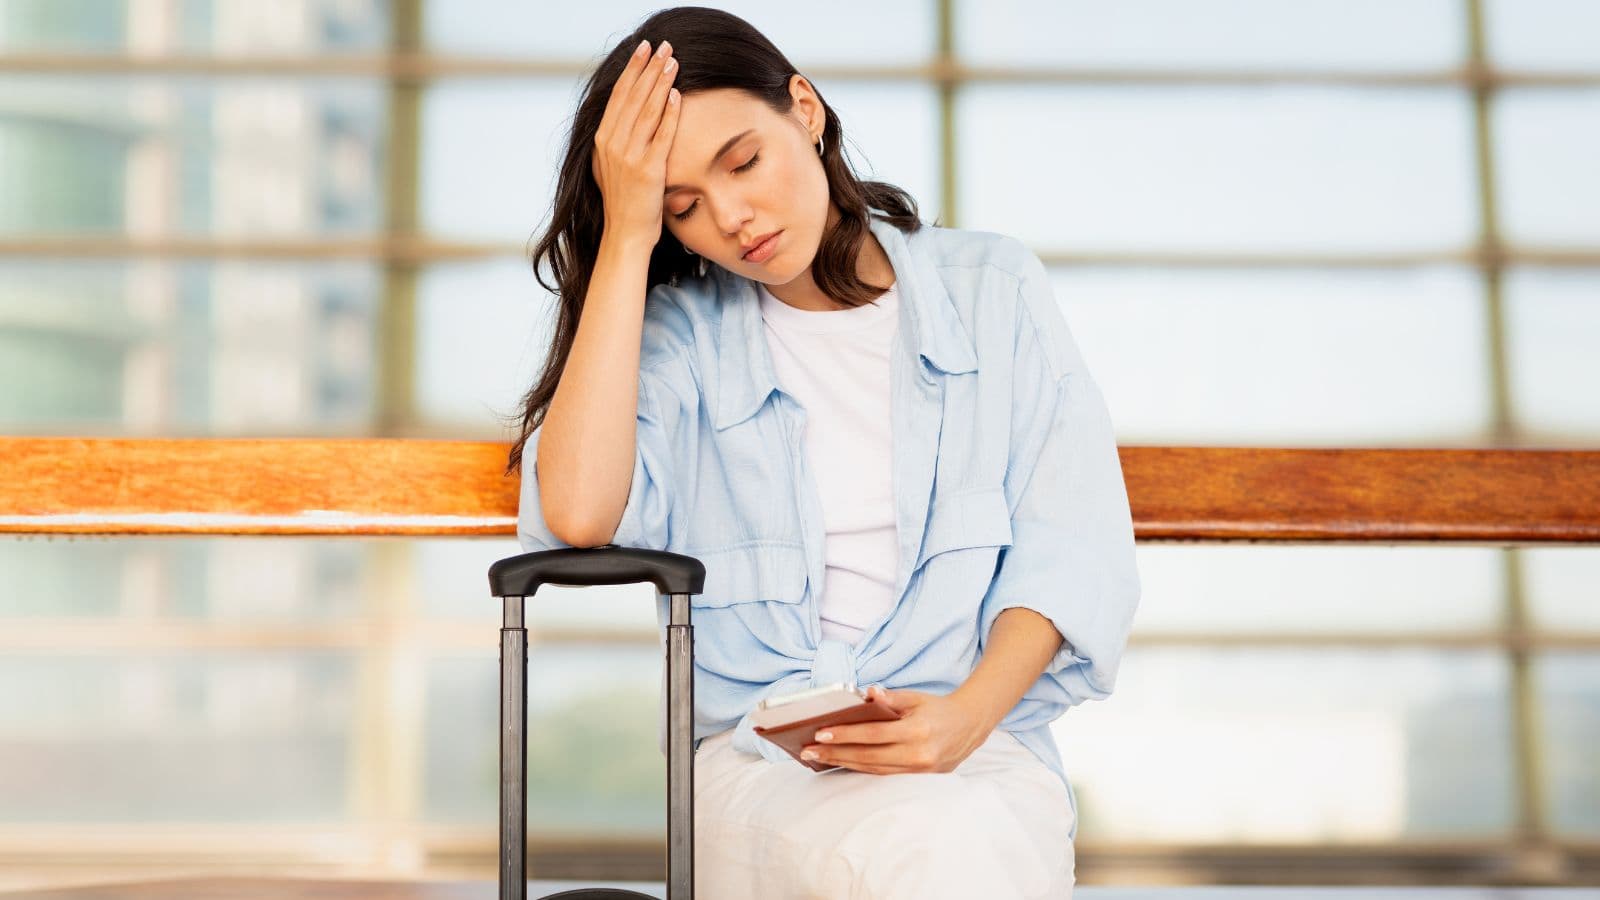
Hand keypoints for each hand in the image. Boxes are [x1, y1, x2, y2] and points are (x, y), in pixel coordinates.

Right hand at [591, 38, 681, 245]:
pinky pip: (660, 136)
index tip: (643, 50)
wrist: (625, 234)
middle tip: (663, 46)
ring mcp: (629, 156)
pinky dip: (669, 114)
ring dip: (661, 83)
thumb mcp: (610, 166)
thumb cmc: (623, 202)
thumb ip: (615, 142)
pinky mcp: (648, 170)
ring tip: (673, 62)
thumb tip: (622, 120)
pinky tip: (677, 95)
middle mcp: (613, 144)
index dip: (632, 70)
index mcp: (603, 140)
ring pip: (647, 111)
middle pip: (633, 97)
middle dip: (649, 68)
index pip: (619, 96)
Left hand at [800, 685, 993, 774]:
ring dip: (843, 764)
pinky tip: (842, 764)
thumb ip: (891, 698)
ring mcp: (918, 771)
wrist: (969, 727)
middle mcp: (918, 754)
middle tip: (807, 751)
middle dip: (835, 753)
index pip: (873, 734)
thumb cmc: (937, 709)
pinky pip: (883, 776)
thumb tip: (867, 693)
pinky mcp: (918, 780)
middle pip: (868, 756)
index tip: (820, 734)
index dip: (846, 734)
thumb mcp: (916, 697)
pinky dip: (860, 770)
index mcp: (917, 731)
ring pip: (873, 770)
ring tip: (818, 759)